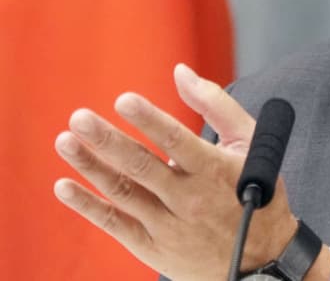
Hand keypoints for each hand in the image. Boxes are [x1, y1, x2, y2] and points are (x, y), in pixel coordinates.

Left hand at [53, 64, 295, 280]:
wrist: (263, 258)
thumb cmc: (258, 190)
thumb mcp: (251, 142)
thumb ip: (215, 104)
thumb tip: (180, 72)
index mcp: (214, 169)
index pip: (177, 141)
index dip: (150, 120)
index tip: (124, 100)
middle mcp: (189, 198)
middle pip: (142, 166)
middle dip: (108, 141)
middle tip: (79, 118)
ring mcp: (168, 225)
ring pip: (123, 192)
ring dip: (91, 167)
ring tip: (65, 141)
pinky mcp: (153, 246)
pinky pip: (115, 224)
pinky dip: (88, 207)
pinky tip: (64, 186)